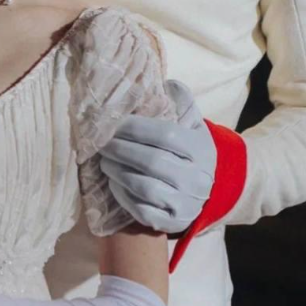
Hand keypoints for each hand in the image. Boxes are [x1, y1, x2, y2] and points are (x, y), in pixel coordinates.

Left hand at [99, 81, 216, 232]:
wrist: (204, 191)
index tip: (114, 123)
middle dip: (120, 150)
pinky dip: (122, 195)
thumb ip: (181, 103)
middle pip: (152, 162)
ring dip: (117, 172)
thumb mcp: (192, 126)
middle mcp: (197, 178)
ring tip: (104, 161)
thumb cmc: (190, 152)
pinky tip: (113, 182)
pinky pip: (141, 211)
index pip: (166, 135)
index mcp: (202, 149)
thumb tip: (166, 83)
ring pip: (144, 187)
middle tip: (101, 142)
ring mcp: (186, 203)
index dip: (136, 128)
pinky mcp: (172, 222)